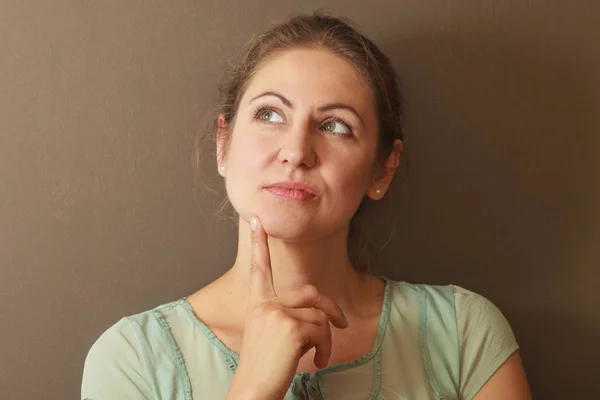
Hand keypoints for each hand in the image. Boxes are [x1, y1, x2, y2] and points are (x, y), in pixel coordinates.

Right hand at [226, 216, 347, 399]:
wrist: (252, 391)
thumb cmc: (265, 367)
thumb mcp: (272, 335)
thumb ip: (290, 316)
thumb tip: (323, 314)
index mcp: (258, 304)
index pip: (259, 269)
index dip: (259, 244)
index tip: (257, 220)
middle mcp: (265, 304)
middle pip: (310, 293)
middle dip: (330, 308)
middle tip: (343, 324)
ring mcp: (278, 314)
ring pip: (320, 316)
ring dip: (326, 339)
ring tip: (318, 357)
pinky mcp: (291, 328)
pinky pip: (322, 331)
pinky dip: (324, 348)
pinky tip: (316, 363)